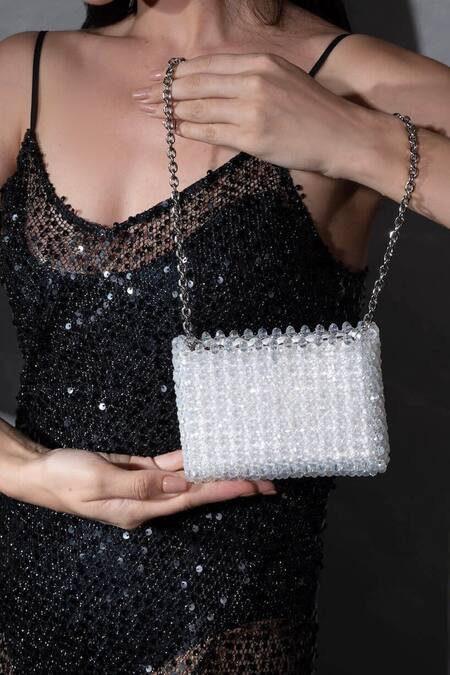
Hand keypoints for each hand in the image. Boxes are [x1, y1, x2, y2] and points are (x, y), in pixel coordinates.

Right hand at [23, 447, 276, 529]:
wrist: (41, 472)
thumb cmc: (64, 477)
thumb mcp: (98, 480)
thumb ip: (141, 484)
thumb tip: (182, 485)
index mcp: (139, 508)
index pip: (191, 498)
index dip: (223, 490)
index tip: (252, 486)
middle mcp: (147, 502)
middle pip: (197, 492)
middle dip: (232, 486)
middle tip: (268, 481)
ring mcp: (143, 488)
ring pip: (188, 480)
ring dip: (216, 473)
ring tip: (248, 469)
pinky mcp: (137, 473)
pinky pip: (169, 468)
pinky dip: (190, 461)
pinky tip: (208, 456)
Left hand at [131, 52, 361, 177]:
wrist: (344, 136)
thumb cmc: (315, 113)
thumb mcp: (283, 81)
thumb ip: (249, 80)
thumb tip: (215, 90)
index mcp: (259, 63)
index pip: (205, 65)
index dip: (176, 74)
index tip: (156, 80)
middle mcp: (252, 80)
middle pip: (194, 84)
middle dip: (162, 92)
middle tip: (140, 98)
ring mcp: (251, 108)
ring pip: (197, 108)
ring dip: (168, 112)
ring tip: (149, 114)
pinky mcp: (252, 136)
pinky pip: (209, 132)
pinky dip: (188, 131)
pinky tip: (174, 130)